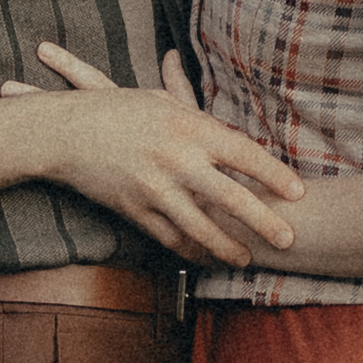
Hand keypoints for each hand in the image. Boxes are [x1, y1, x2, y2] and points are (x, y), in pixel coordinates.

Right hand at [28, 41, 300, 263]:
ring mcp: (153, 188)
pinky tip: (206, 258)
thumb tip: (234, 135)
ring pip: (200, 226)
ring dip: (228, 246)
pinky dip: (190, 250)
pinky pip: (168, 236)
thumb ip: (201, 121)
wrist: (64, 132)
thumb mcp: (161, 103)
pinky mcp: (133, 209)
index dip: (273, 174)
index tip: (298, 191)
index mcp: (187, 127)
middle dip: (264, 221)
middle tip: (289, 239)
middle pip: (230, 196)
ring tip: (248, 259)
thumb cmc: (117, 110)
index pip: (242, 153)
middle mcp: (174, 159)